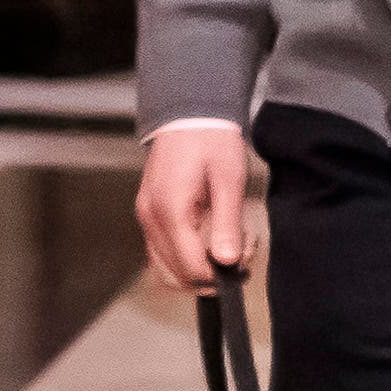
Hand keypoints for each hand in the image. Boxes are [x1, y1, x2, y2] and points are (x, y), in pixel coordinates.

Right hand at [136, 117, 262, 295]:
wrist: (190, 113)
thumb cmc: (211, 140)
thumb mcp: (228, 179)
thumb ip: (227, 223)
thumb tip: (228, 261)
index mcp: (170, 210)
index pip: (191, 267)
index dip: (219, 276)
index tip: (244, 263)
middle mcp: (150, 218)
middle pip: (176, 275)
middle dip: (210, 275)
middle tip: (240, 252)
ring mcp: (146, 217)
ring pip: (165, 268)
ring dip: (197, 269)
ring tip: (227, 244)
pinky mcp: (149, 214)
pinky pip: (162, 252)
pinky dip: (185, 256)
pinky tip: (209, 237)